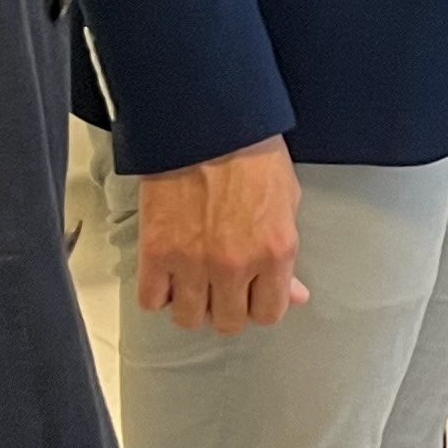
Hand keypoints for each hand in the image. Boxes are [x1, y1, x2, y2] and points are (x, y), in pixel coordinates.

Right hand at [134, 136, 305, 333]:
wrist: (206, 125)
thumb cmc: (251, 154)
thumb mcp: (287, 201)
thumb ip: (287, 255)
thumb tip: (295, 294)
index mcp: (274, 252)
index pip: (270, 313)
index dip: (260, 305)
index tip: (253, 295)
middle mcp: (235, 266)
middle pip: (228, 322)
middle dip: (226, 306)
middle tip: (222, 286)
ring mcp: (193, 263)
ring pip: (188, 318)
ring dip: (192, 303)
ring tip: (194, 280)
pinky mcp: (157, 254)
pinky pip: (152, 300)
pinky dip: (159, 292)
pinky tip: (168, 273)